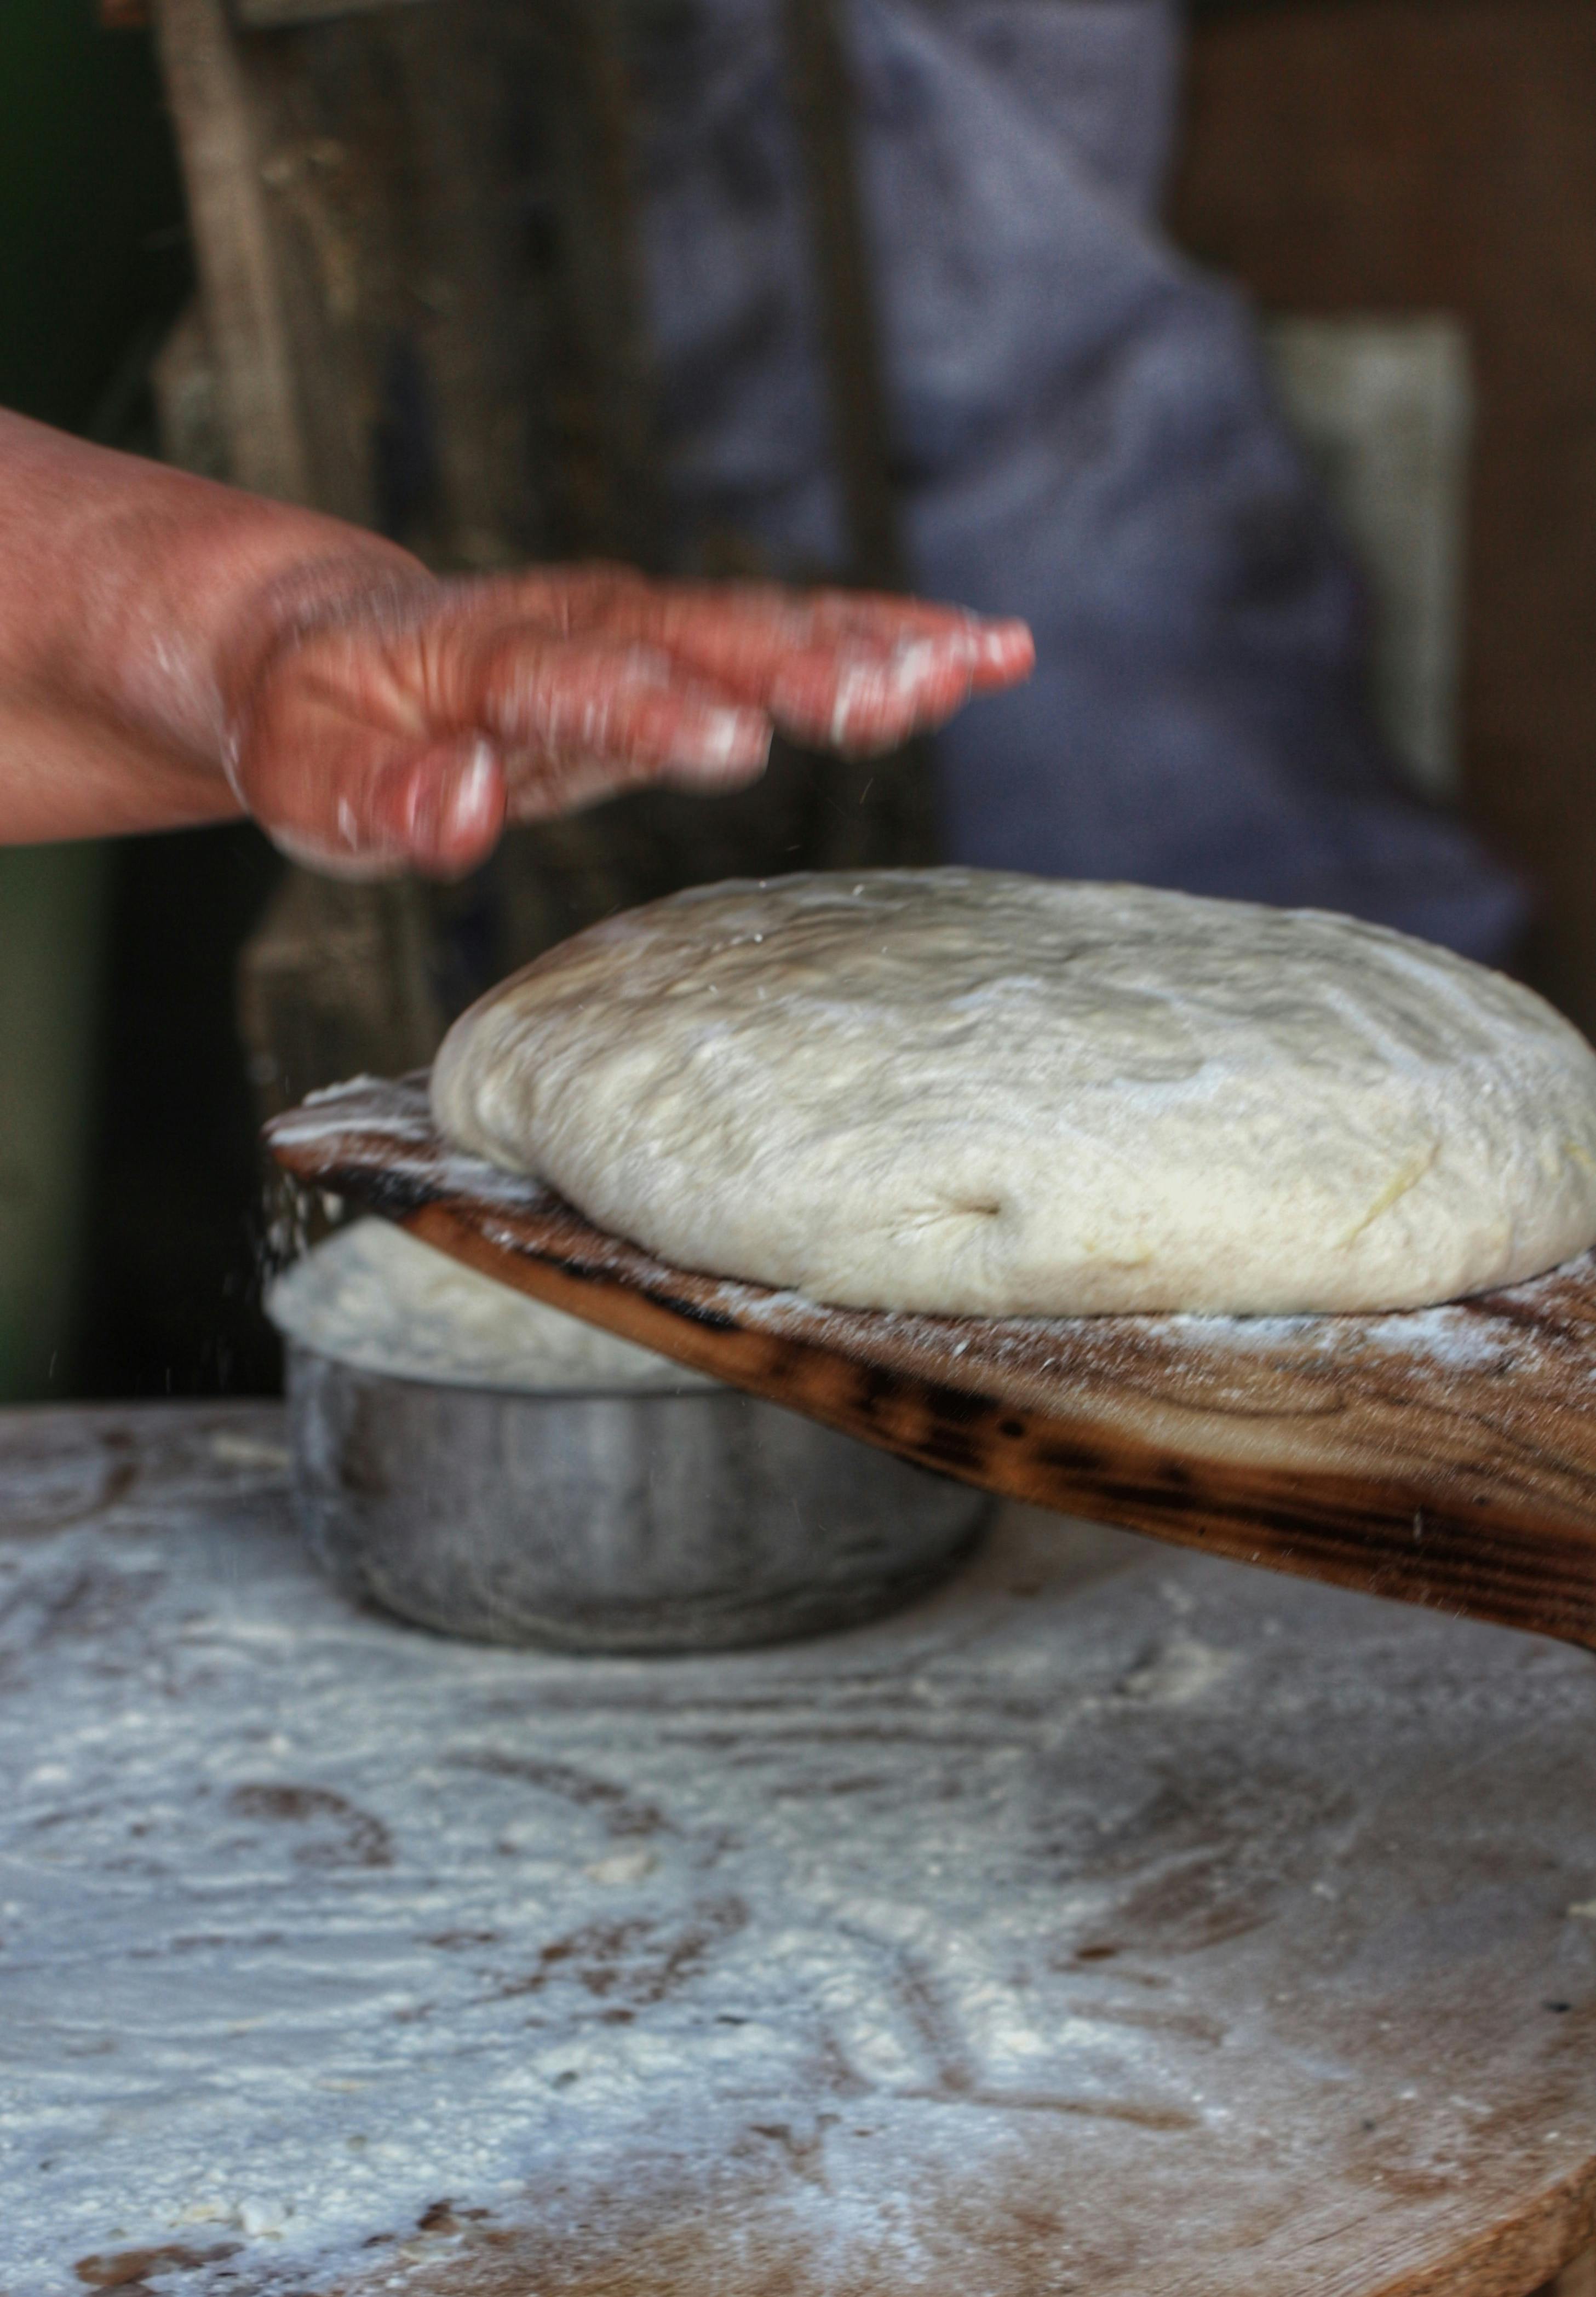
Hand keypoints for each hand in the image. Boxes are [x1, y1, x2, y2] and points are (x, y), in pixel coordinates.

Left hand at [224, 562, 1034, 877]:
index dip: (652, 707)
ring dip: (873, 642)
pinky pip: (792, 632)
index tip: (732, 741)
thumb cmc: (317, 718)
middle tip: (896, 697)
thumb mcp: (306, 772)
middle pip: (700, 635)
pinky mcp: (681, 645)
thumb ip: (380, 796)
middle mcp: (578, 621)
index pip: (574, 678)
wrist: (328, 641)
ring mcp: (640, 624)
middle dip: (798, 665)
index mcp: (481, 655)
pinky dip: (886, 638)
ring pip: (767, 621)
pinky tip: (979, 654)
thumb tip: (463, 814)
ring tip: (982, 662)